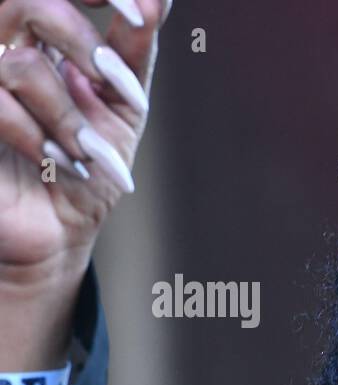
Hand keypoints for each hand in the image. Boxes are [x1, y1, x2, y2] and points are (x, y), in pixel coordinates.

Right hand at [0, 0, 168, 285]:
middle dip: (80, 39)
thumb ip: (132, 52)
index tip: (139, 12)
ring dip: (70, 119)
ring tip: (91, 154)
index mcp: (31, 32)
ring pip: (21, 67)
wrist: (59, 232)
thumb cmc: (90, 167)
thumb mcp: (122, 108)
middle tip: (116, 85)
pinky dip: (43, 139)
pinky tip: (65, 165)